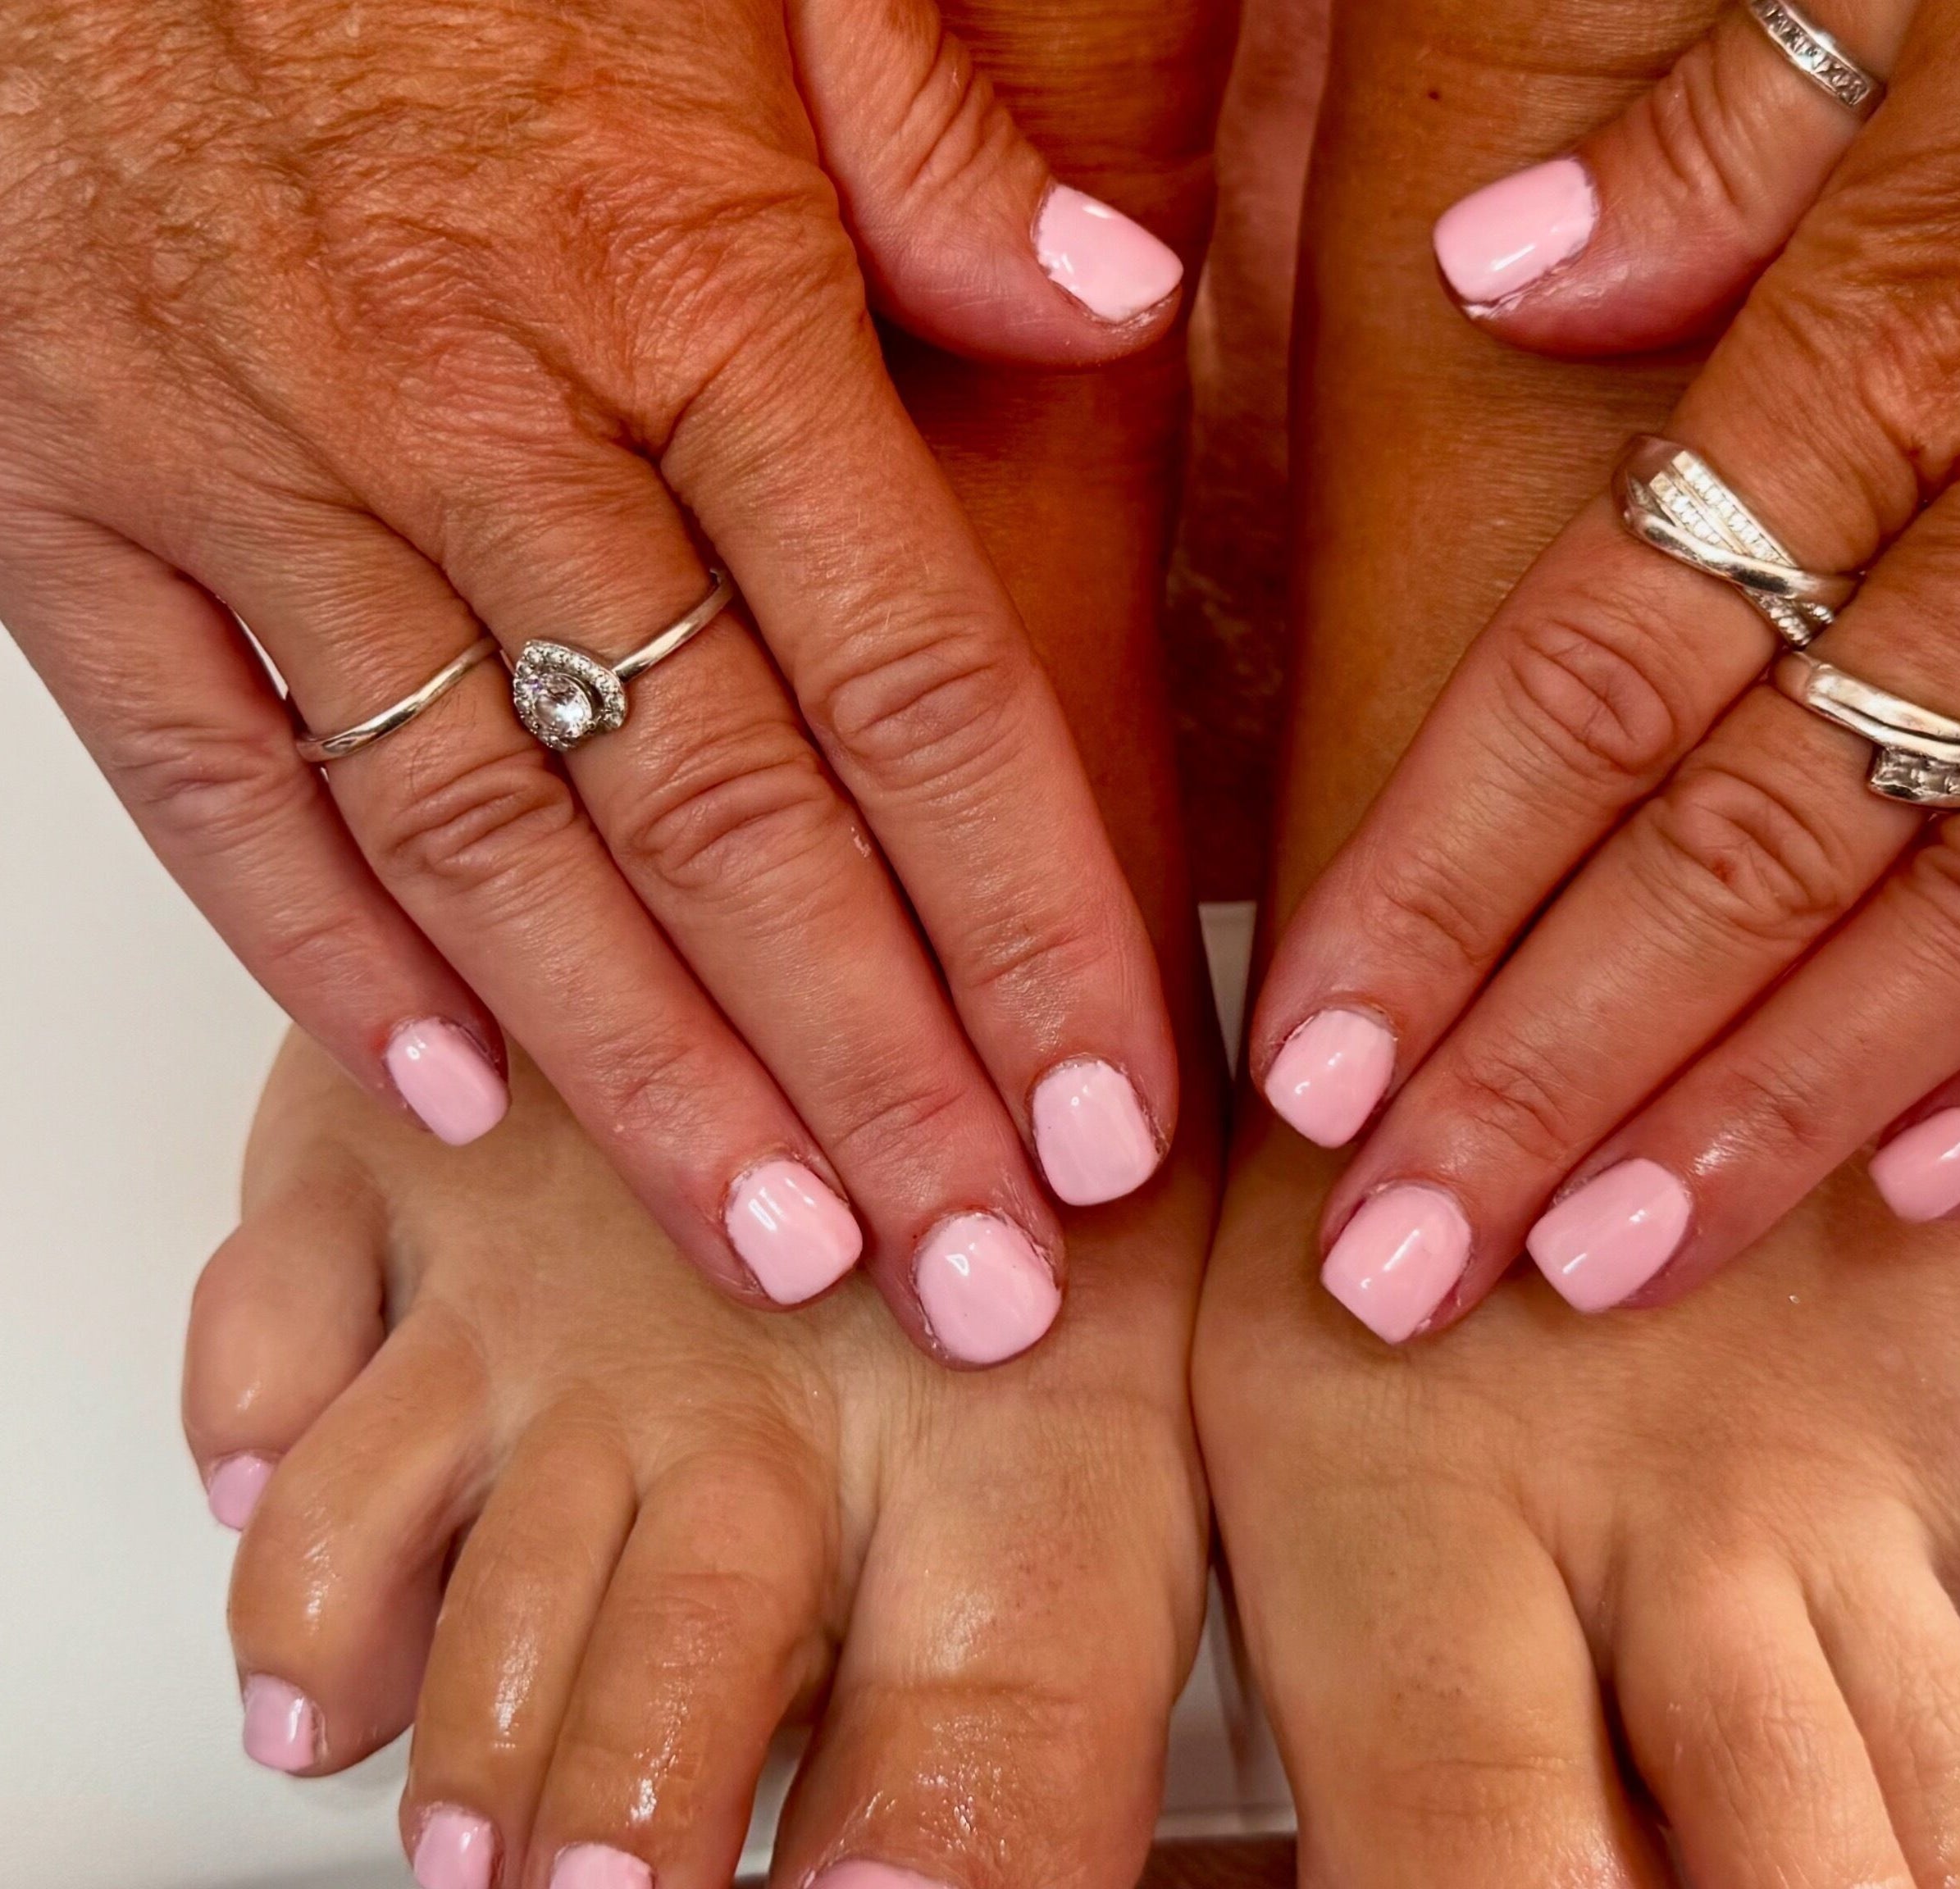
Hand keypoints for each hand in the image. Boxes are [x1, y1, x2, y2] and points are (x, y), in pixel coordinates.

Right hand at [0, 0, 1193, 1313]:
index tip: (1111, 1110)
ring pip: (488, 844)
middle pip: (728, 815)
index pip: (914, 675)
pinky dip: (323, 947)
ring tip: (785, 1253)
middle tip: (985, 1275)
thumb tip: (1114, 306)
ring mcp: (257, 469)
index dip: (1028, 916)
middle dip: (875, 1075)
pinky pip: (209, 769)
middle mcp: (481, 413)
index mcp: (687, 279)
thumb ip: (929, 143)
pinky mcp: (70, 494)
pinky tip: (459, 1095)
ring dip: (645, 1076)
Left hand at [1251, 0, 1959, 1326]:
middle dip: (1549, 1075)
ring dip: (1773, 1122)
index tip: (1315, 1052)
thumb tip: (1488, 271)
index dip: (1440, 886)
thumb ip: (1729, 131)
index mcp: (1915, 323)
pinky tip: (1933, 1193)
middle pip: (1753, 848)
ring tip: (1599, 1270)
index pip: (1603, 669)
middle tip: (1400, 1252)